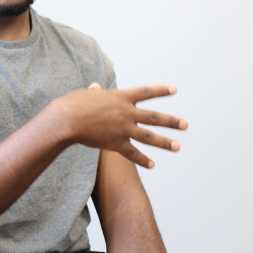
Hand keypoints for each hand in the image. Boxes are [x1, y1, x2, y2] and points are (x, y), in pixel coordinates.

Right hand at [54, 84, 187, 168]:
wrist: (67, 120)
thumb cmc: (72, 104)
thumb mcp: (86, 94)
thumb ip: (95, 93)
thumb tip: (95, 87)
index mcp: (121, 97)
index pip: (146, 92)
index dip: (161, 91)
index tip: (175, 90)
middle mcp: (127, 112)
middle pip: (154, 117)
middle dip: (171, 121)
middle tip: (185, 125)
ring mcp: (123, 128)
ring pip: (149, 136)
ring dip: (165, 142)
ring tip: (177, 146)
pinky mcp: (115, 143)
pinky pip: (132, 153)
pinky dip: (143, 160)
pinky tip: (152, 165)